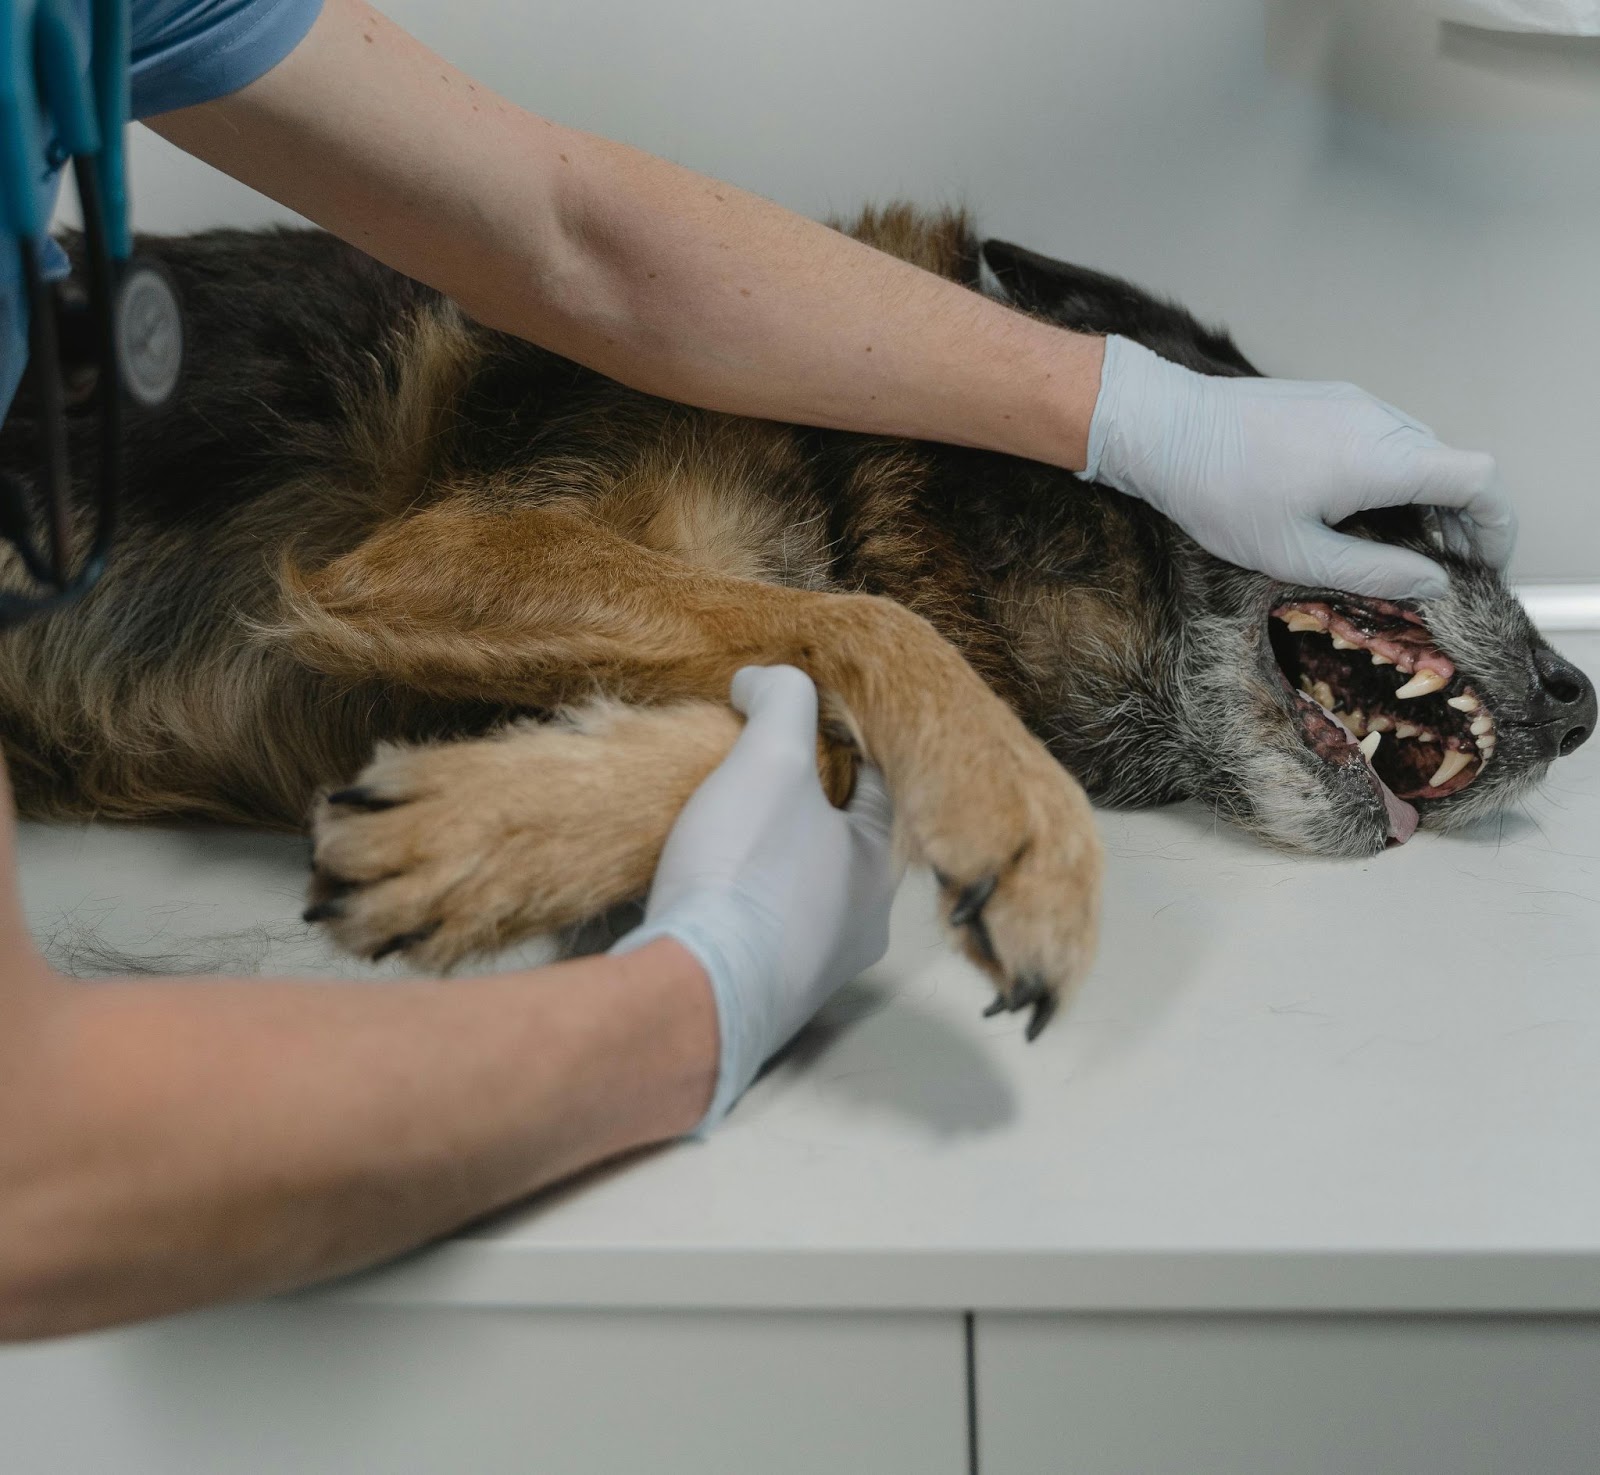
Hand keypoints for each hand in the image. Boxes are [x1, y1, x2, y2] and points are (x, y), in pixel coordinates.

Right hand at [611, 666, 899, 1129]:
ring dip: (768, 851)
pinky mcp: (760, 994)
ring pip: (798, 885)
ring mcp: (811, 968)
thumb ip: (781, 703)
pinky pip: (758, 925)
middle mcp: (860, 926)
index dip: (835, 739)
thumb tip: (765, 677)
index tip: (795, 714)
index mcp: (879, 869)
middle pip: (835, 837)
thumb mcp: (768, 762)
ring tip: (725, 814)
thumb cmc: (747, 874)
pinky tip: (707, 876)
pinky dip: (740, 895)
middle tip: (752, 763)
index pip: (874, 782)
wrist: (692, 991)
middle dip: (799, 800)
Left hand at [1080, 335, 1515, 598]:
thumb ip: (1373, 572)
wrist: (1163, 427)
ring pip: (1419, 451)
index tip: (1483, 565)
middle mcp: (1380, 420)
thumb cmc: (1217, 490)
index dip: (1497, 526)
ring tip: (1390, 547)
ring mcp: (1356, 403)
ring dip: (1422, 499)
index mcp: (1382, 458)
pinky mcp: (1330, 400)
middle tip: (1433, 570)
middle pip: (1454, 467)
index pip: (1481, 480)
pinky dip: (1391, 475)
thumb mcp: (1296, 553)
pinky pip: (1384, 436)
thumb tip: (1433, 585)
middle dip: (1459, 522)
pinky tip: (1353, 510)